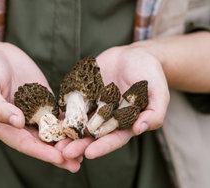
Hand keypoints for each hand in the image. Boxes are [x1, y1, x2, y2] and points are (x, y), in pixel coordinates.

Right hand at [0, 42, 80, 171]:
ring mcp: (33, 110)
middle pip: (42, 141)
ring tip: (86, 146)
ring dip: (68, 138)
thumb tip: (17, 122)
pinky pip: (57, 110)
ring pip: (52, 129)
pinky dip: (69, 118)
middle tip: (79, 160)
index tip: (59, 158)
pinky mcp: (42, 97)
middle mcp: (20, 122)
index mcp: (4, 125)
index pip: (25, 144)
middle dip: (60, 151)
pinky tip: (84, 123)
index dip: (43, 152)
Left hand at [62, 43, 169, 159]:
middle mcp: (109, 118)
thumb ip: (155, 111)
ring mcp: (95, 106)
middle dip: (79, 144)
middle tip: (64, 152)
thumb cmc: (150, 73)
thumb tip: (141, 129)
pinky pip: (71, 104)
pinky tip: (50, 118)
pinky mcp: (84, 94)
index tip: (90, 154)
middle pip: (93, 135)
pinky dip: (62, 112)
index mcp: (127, 122)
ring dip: (67, 133)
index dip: (103, 147)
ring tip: (54, 141)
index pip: (114, 138)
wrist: (134, 54)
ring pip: (79, 122)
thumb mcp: (158, 91)